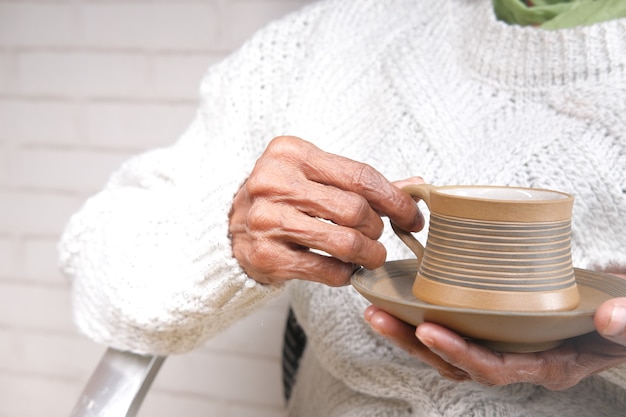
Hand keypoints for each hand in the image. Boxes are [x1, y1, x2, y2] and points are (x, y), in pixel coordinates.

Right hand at [229, 136, 423, 285]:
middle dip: (378, 228)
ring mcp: (267, 220)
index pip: (360, 176)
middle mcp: (274, 182)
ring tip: (370, 255)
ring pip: (344, 242)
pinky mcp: (266, 256)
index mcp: (291, 153)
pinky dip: (345, 273)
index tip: (412, 216)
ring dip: (368, 254)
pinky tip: (345, 268)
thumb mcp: (313, 176)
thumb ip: (359, 182)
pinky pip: (326, 270)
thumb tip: (415, 187)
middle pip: (355, 210)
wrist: (230, 228)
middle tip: (377, 235)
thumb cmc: (281, 199)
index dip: (395, 200)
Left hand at [365, 294, 625, 389]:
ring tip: (376, 309)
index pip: (496, 369)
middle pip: (458, 363)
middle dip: (414, 344)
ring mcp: (507, 345)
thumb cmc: (625, 319)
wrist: (623, 310)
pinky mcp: (498, 325)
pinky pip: (458, 328)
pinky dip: (428, 316)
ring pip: (450, 349)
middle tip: (377, 316)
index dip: (461, 354)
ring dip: (410, 332)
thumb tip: (610, 317)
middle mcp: (522, 361)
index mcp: (549, 366)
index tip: (428, 332)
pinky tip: (405, 298)